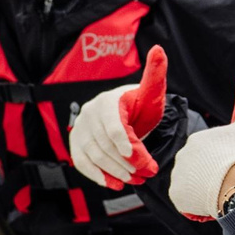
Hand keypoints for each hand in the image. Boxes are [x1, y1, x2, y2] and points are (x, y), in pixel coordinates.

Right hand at [68, 45, 168, 187]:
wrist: (123, 113)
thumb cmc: (139, 104)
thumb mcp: (150, 91)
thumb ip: (155, 74)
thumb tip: (159, 50)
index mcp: (107, 101)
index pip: (114, 126)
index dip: (126, 144)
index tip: (139, 159)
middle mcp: (90, 113)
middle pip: (105, 145)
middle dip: (126, 163)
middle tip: (145, 174)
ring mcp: (80, 129)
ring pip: (95, 156)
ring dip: (115, 172)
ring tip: (134, 180)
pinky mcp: (76, 143)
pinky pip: (82, 163)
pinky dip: (98, 176)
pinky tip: (114, 184)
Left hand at [166, 67, 234, 217]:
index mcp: (197, 139)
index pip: (210, 153)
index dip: (225, 161)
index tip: (234, 165)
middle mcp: (183, 154)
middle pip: (201, 168)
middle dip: (214, 175)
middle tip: (230, 179)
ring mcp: (179, 175)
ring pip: (194, 184)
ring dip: (206, 189)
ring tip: (222, 191)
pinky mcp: (178, 195)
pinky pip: (188, 201)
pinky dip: (199, 204)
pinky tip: (212, 201)